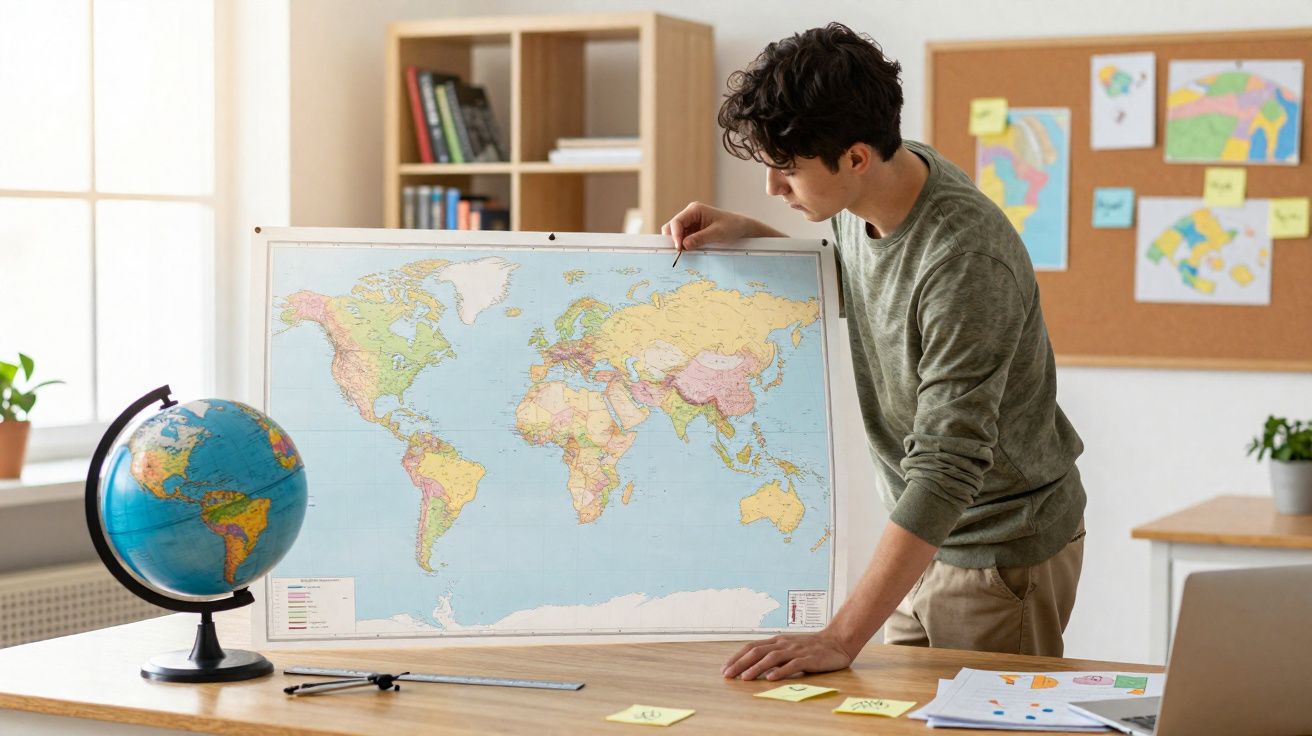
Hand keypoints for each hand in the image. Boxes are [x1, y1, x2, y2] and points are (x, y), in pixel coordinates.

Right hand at [661, 202, 747, 251]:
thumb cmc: (732, 226)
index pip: (677, 222)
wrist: (741, 228)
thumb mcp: (717, 233)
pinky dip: (682, 245)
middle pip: (672, 226)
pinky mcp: (692, 231)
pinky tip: (688, 251)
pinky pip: (682, 238)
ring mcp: (690, 222)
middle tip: (678, 253)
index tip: (678, 248)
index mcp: (695, 209)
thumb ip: (700, 238)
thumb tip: (684, 245)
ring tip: (684, 253)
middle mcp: (690, 214)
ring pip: (675, 233)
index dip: (675, 235)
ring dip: (677, 243)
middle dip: (673, 239)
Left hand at [721, 630, 855, 680]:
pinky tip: (771, 678)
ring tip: (744, 678)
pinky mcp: (808, 658)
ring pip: (772, 657)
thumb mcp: (790, 648)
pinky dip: (780, 671)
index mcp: (778, 641)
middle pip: (757, 651)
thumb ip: (776, 655)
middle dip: (740, 663)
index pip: (752, 647)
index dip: (737, 657)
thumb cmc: (812, 647)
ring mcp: (796, 650)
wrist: (837, 641)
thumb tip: (756, 667)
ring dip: (756, 668)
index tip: (725, 668)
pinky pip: (792, 665)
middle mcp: (784, 644)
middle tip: (728, 674)